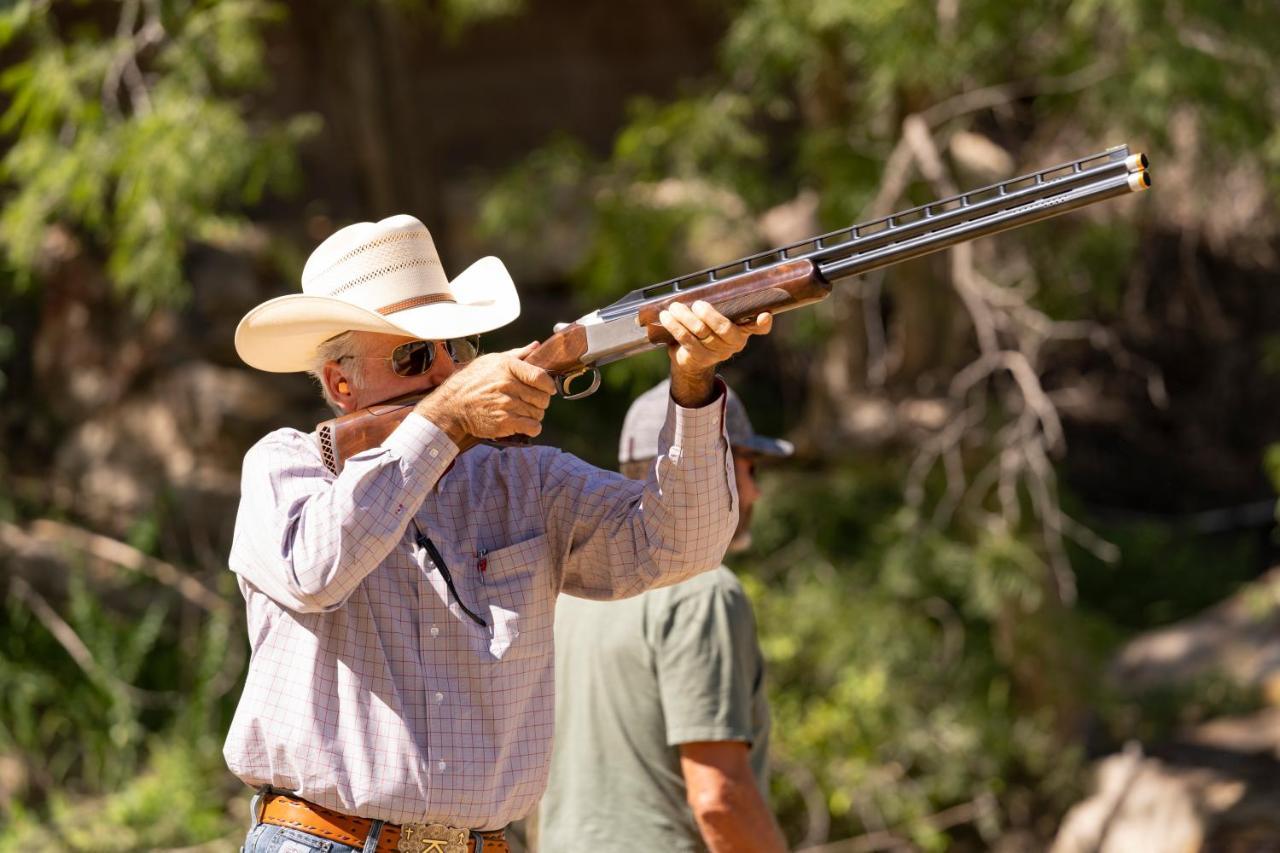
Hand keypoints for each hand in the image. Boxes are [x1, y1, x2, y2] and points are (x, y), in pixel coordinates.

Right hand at [414, 342, 555, 445]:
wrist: (452, 406)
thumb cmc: (471, 382)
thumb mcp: (491, 361)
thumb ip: (517, 354)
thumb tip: (536, 346)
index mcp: (507, 366)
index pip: (540, 376)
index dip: (548, 385)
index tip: (548, 388)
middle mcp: (508, 384)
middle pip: (542, 397)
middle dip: (539, 401)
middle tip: (529, 402)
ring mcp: (506, 404)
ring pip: (538, 413)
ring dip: (533, 415)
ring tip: (521, 412)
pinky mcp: (505, 422)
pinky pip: (533, 427)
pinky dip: (532, 428)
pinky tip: (523, 423)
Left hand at [659, 300, 772, 405]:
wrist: (692, 359)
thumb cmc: (708, 331)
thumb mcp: (718, 319)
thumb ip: (723, 306)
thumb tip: (715, 285)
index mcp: (743, 330)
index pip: (759, 327)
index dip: (762, 323)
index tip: (763, 315)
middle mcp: (734, 343)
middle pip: (724, 328)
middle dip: (708, 314)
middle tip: (697, 304)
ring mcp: (717, 353)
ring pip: (701, 332)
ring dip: (685, 317)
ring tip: (675, 307)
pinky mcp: (699, 357)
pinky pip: (686, 339)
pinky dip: (675, 326)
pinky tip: (666, 317)